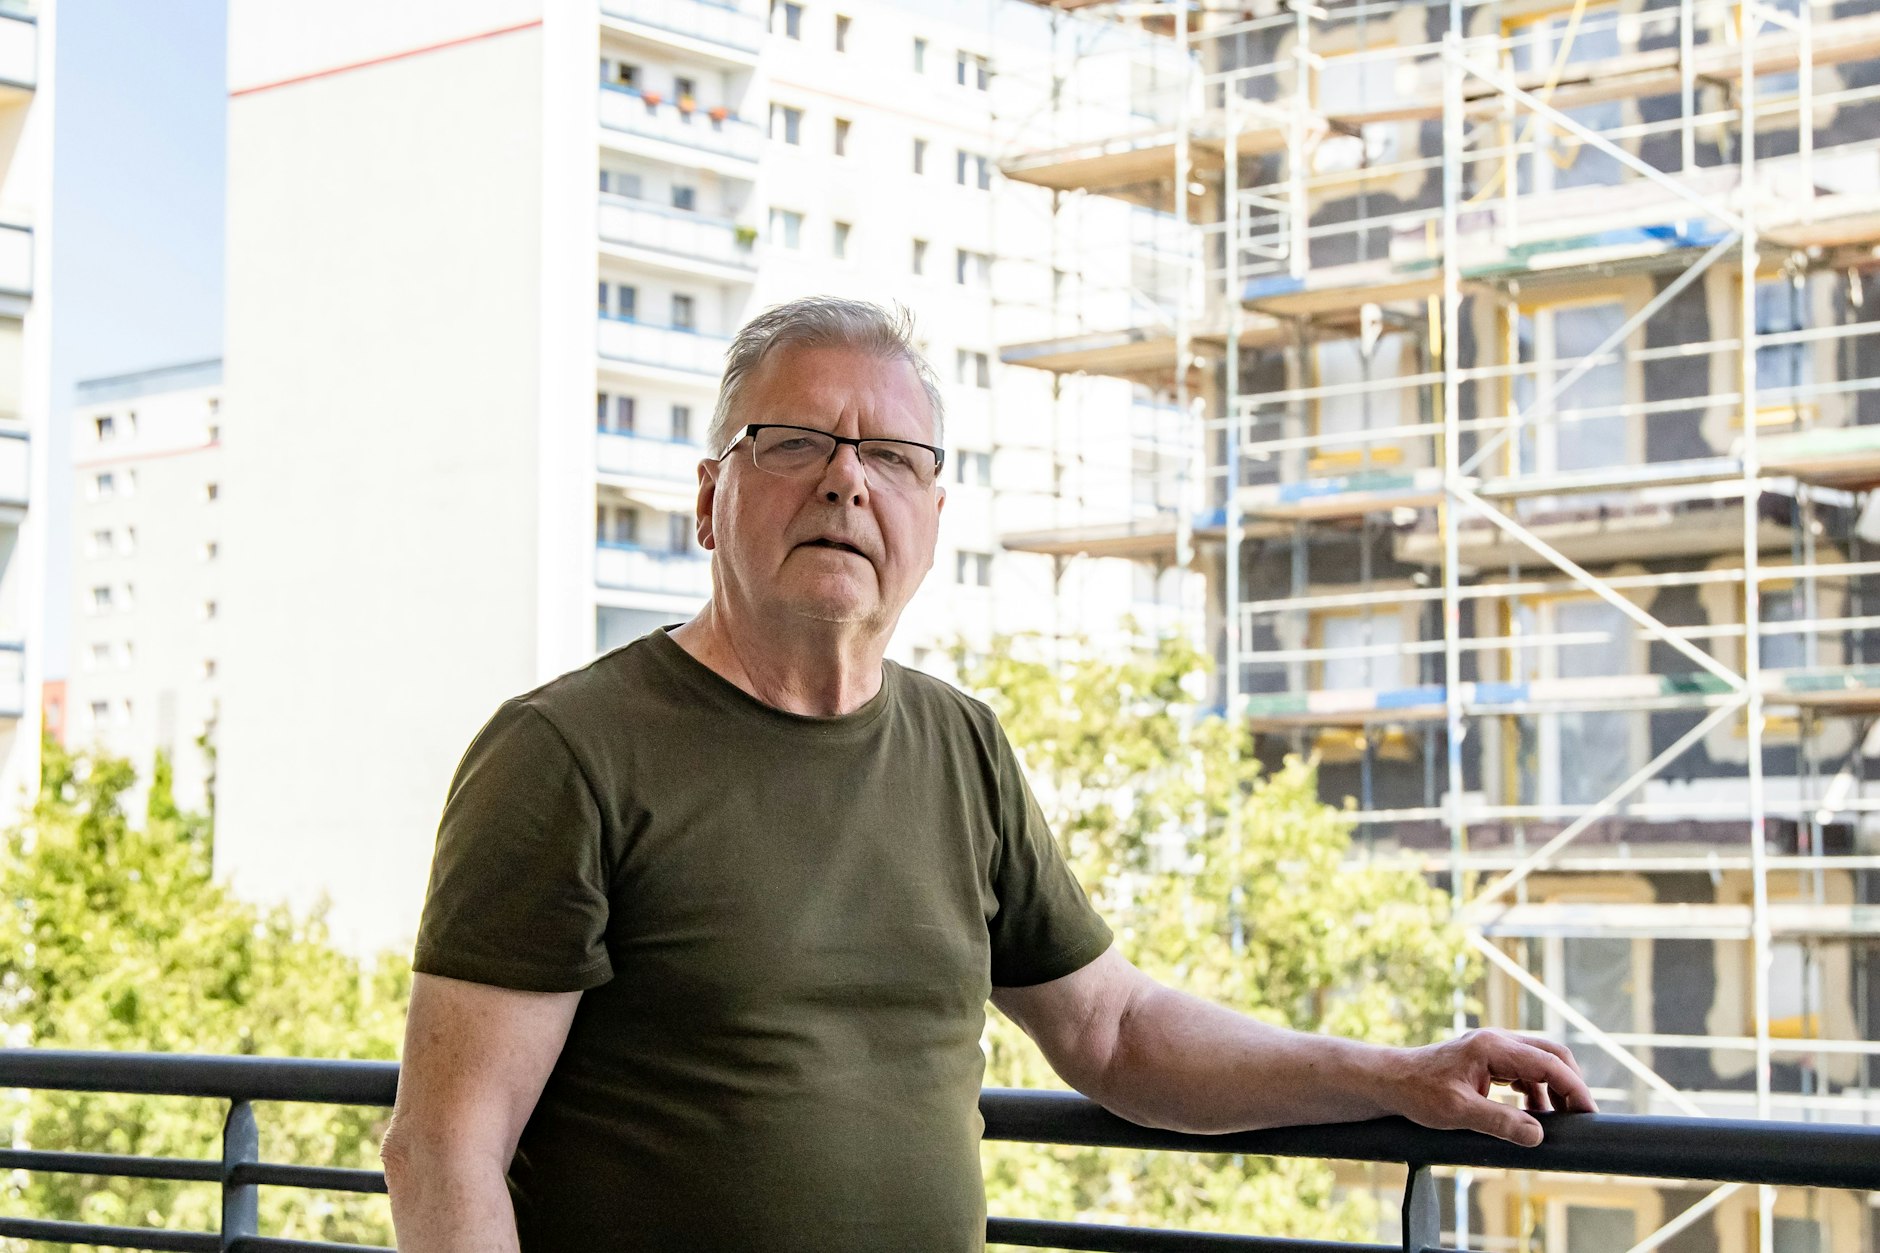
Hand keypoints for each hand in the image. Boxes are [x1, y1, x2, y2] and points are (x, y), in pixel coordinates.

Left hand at [1382, 1029, 1597, 1146]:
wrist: (1391, 1082)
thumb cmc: (1419, 1093)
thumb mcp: (1459, 1112)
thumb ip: (1500, 1122)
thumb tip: (1539, 1135)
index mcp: (1493, 1047)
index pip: (1549, 1063)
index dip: (1574, 1089)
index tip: (1590, 1115)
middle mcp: (1497, 1041)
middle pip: (1551, 1054)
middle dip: (1570, 1084)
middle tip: (1581, 1118)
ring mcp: (1493, 1048)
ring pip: (1539, 1062)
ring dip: (1554, 1090)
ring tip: (1560, 1123)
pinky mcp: (1488, 1060)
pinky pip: (1524, 1071)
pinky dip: (1536, 1092)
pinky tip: (1534, 1116)